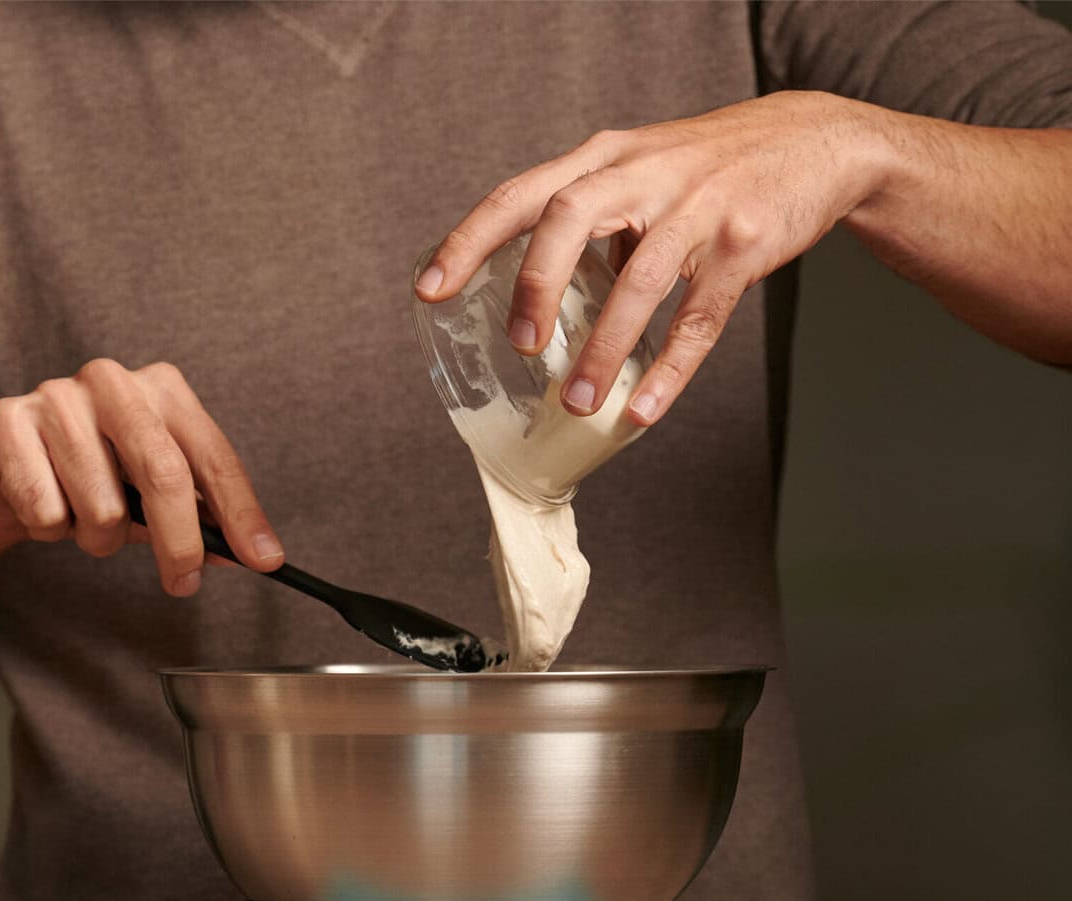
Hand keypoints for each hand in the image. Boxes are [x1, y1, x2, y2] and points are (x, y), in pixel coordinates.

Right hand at [0, 358, 283, 595]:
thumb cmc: (82, 480)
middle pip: (164, 475)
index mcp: (158, 389)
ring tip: (79, 520)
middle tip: (183, 582)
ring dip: (96, 539)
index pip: (211, 456)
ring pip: (101, 508)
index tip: (265, 560)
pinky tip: (40, 506)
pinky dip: (49, 531)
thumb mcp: (147, 496)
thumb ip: (197, 518)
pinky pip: (47, 513)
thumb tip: (250, 554)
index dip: (241, 513)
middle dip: (181, 543)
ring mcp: (55, 397)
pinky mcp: (7, 424)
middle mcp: (110, 381)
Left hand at [416, 92, 889, 425]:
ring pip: (640, 281)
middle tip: (520, 346)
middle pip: (569, 216)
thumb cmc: (710, 167)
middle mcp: (644, 174)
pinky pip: (700, 317)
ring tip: (578, 404)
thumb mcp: (640, 170)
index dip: (468, 240)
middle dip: (535, 283)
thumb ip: (587, 221)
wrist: (819, 142)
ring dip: (604, 348)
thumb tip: (533, 298)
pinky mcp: (745, 244)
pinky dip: (669, 369)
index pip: (520, 194)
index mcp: (604, 158)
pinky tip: (643, 409)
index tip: (429, 289)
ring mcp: (698, 207)